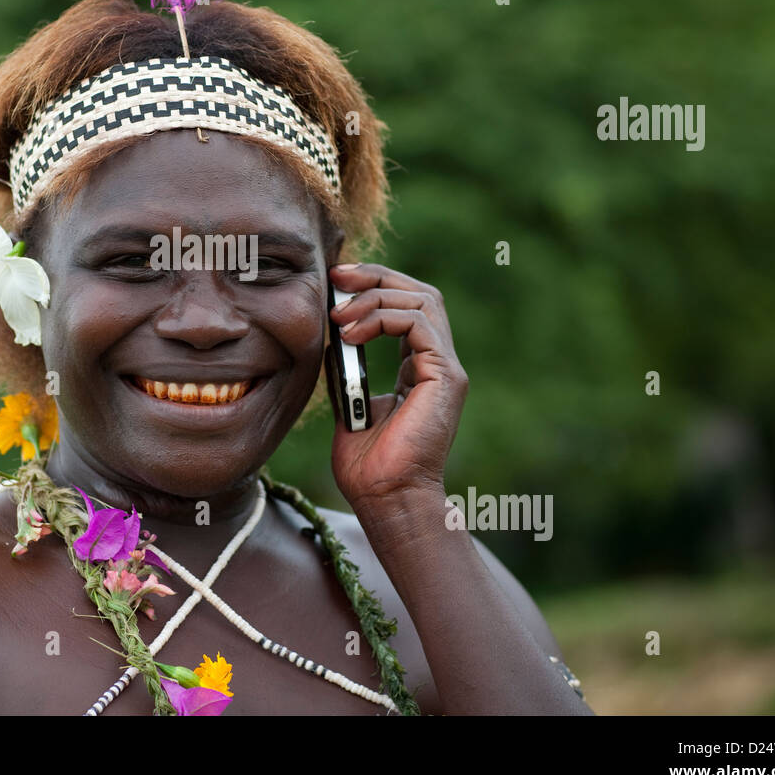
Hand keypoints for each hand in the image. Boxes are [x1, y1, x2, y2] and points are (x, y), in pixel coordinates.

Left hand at [325, 263, 467, 507]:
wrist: (385, 498)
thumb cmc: (367, 466)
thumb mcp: (349, 403)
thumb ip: (346, 369)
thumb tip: (329, 338)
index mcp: (418, 367)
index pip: (406, 305)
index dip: (373, 285)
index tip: (335, 281)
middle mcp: (438, 363)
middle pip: (419, 292)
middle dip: (376, 276)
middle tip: (337, 277)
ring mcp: (446, 368)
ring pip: (422, 300)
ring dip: (374, 297)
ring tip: (338, 315)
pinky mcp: (445, 376)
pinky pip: (419, 324)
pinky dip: (381, 319)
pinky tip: (349, 335)